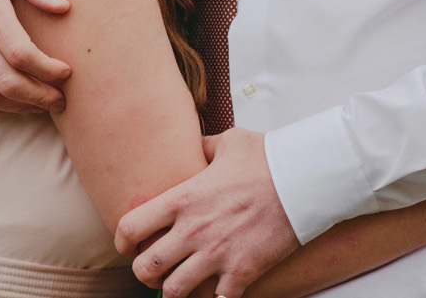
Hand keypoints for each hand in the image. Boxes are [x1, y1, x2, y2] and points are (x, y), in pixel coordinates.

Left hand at [114, 128, 297, 297]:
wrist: (303, 178)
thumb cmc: (268, 157)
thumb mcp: (228, 142)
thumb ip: (204, 148)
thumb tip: (197, 147)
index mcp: (182, 198)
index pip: (130, 226)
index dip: (122, 241)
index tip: (128, 245)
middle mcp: (193, 229)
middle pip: (145, 268)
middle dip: (144, 274)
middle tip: (153, 271)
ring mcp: (217, 254)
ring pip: (174, 292)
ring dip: (172, 292)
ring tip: (179, 286)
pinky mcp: (242, 271)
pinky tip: (215, 292)